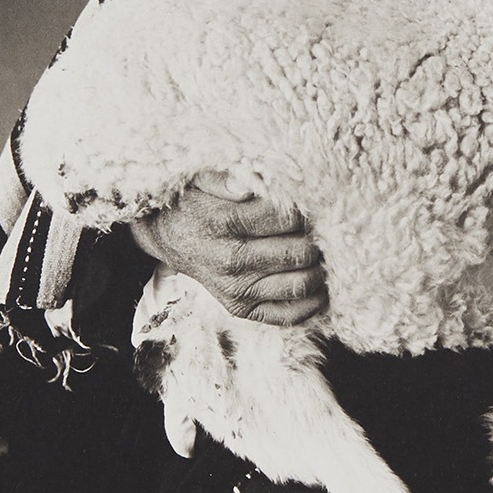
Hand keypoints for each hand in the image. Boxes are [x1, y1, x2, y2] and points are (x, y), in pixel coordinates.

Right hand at [129, 170, 326, 325]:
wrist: (168, 234)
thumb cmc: (195, 200)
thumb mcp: (203, 178)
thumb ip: (229, 177)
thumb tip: (252, 186)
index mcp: (225, 223)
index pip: (287, 218)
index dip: (307, 209)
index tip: (314, 201)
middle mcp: (231, 260)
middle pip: (299, 252)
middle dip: (318, 238)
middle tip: (325, 226)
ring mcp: (237, 290)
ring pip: (300, 284)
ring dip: (320, 268)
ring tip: (322, 250)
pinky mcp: (241, 308)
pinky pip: (289, 315)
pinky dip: (312, 301)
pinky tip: (318, 282)